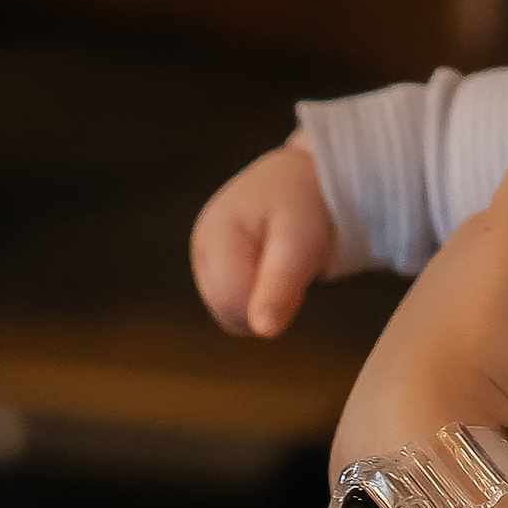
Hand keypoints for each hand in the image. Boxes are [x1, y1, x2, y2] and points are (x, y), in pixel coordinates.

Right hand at [189, 132, 335, 335]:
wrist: (305, 177)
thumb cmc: (307, 205)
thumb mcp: (302, 244)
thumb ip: (280, 286)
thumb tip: (262, 331)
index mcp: (215, 236)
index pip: (232, 304)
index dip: (269, 305)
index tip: (296, 278)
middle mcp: (201, 246)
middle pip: (227, 311)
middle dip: (264, 302)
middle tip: (292, 269)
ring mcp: (203, 254)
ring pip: (229, 310)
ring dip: (260, 299)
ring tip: (282, 264)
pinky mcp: (213, 262)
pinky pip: (232, 300)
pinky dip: (256, 294)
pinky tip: (271, 268)